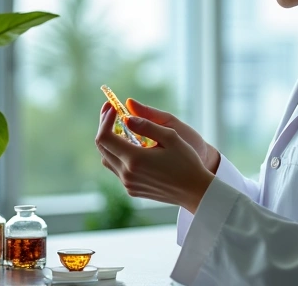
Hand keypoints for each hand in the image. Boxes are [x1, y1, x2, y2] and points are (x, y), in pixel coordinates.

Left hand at [95, 104, 214, 213]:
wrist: (195, 191)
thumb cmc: (187, 162)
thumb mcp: (171, 137)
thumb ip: (147, 125)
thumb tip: (127, 118)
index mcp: (134, 159)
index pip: (104, 137)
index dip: (104, 119)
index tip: (111, 107)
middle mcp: (127, 173)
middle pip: (102, 147)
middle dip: (104, 127)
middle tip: (111, 112)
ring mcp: (128, 184)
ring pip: (107, 159)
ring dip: (110, 142)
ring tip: (120, 128)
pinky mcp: (133, 190)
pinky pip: (117, 169)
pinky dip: (118, 154)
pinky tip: (130, 146)